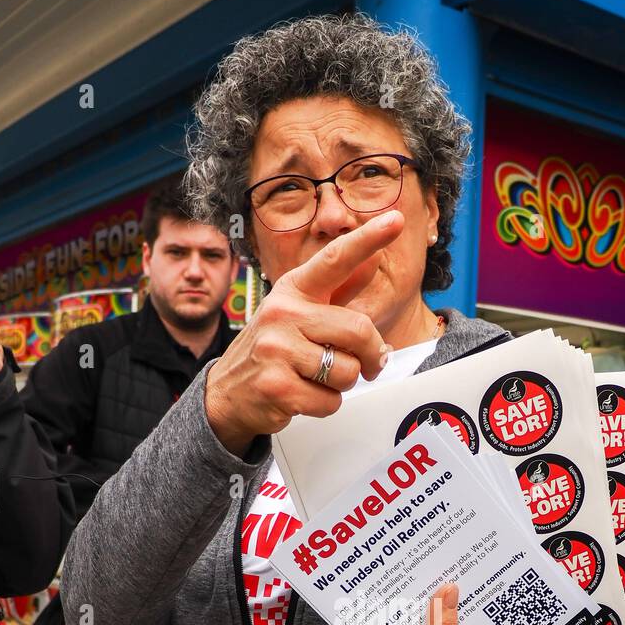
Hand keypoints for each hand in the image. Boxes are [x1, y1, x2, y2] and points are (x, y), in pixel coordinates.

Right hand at [204, 209, 404, 455]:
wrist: (227, 393)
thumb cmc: (274, 351)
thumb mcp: (299, 314)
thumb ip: (338, 293)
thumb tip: (372, 263)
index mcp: (293, 290)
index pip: (334, 260)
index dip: (367, 240)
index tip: (396, 220)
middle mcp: (282, 313)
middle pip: (359, 330)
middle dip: (371, 355)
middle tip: (368, 365)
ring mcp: (277, 350)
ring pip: (347, 372)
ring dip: (342, 383)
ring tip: (316, 378)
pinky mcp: (278, 387)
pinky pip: (331, 401)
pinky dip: (325, 404)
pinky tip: (302, 396)